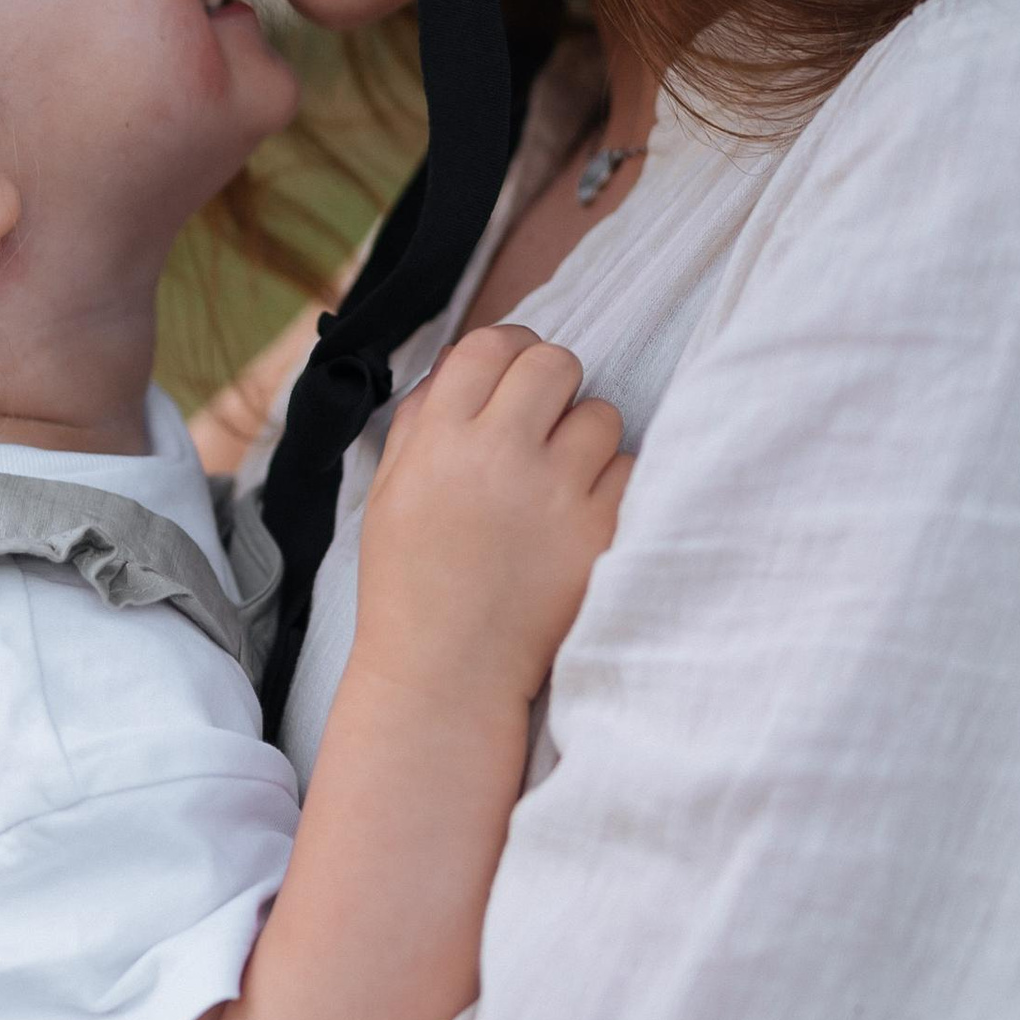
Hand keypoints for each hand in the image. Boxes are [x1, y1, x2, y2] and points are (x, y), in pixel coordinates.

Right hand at [354, 325, 629, 710]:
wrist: (447, 673)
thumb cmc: (411, 584)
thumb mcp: (388, 492)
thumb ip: (420, 419)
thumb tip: (459, 363)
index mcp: (439, 439)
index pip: (490, 345)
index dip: (510, 351)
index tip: (517, 376)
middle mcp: (498, 454)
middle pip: (555, 363)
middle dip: (553, 384)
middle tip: (544, 423)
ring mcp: (555, 493)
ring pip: (602, 414)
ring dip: (586, 439)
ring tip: (560, 483)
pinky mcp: (600, 532)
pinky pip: (631, 470)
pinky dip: (612, 489)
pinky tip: (579, 521)